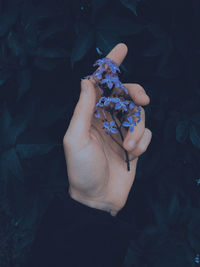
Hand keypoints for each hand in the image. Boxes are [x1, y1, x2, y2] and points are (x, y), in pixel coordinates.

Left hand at [63, 43, 151, 215]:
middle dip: (135, 93)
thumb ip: (83, 109)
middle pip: (125, 94)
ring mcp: (121, 131)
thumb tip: (87, 80)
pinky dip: (142, 142)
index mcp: (90, 115)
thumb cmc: (82, 170)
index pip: (101, 84)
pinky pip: (146, 133)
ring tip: (128, 147)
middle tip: (142, 100)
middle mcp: (106, 120)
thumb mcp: (76, 138)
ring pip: (138, 115)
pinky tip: (133, 155)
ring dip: (137, 130)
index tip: (122, 48)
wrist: (98, 198)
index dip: (111, 66)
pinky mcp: (134, 144)